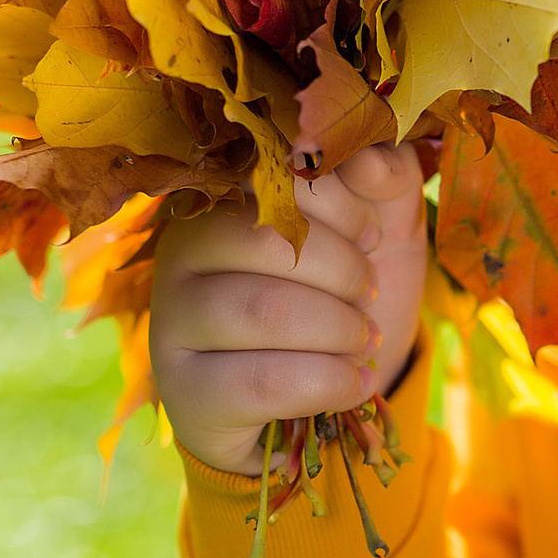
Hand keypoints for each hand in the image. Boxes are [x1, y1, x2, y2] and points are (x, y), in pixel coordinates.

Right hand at [150, 143, 431, 477]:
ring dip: (339, 328)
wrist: (307, 397)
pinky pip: (263, 381)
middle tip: (372, 294)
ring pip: (262, 311)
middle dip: (342, 271)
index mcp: (219, 198)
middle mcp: (178, 254)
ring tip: (367, 340)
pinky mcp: (184, 392)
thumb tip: (370, 161)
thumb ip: (386, 175)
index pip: (273, 179)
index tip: (373, 236)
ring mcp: (172, 324)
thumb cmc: (337, 293)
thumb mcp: (378, 226)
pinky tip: (357, 381)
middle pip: (265, 243)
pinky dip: (330, 381)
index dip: (340, 205)